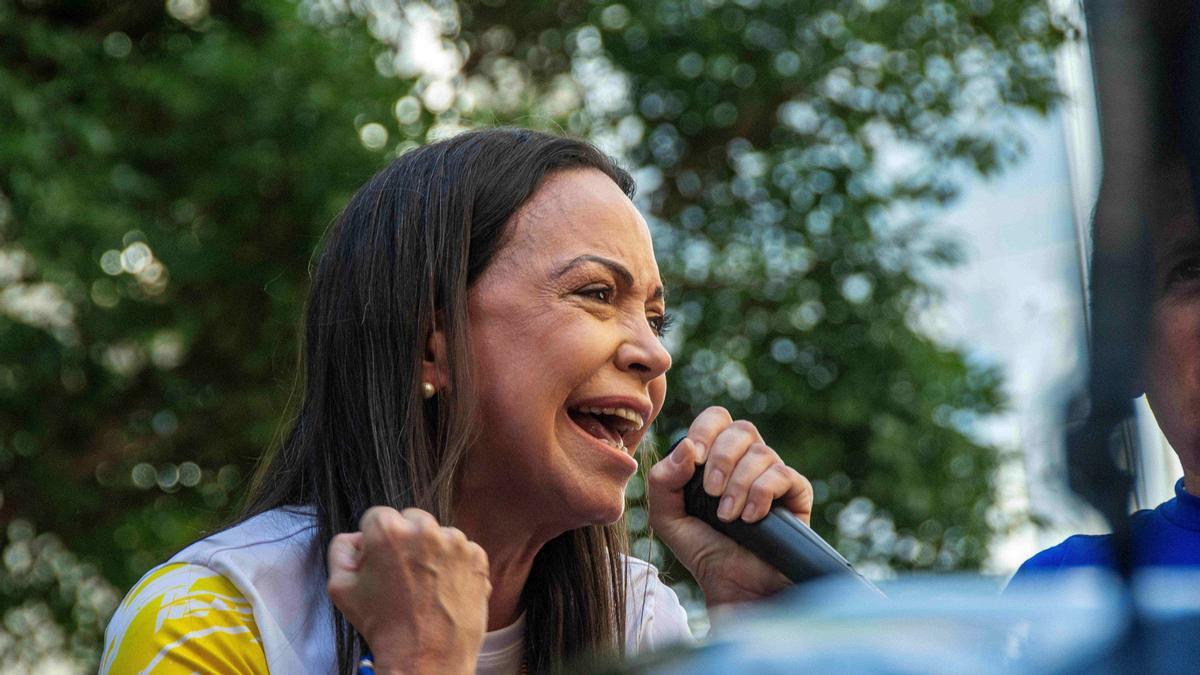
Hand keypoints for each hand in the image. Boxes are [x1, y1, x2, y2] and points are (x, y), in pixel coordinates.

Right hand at [327, 506, 490, 674]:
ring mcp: (456, 542)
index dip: (375, 541)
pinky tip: (444, 589)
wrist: (426, 656)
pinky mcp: (477, 557)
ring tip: (425, 586)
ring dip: (432, 551)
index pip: (377, 517)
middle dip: (405, 540)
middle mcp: (425, 528)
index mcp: (388, 530)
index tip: (380, 561)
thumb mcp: (340, 588)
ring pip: (438, 535)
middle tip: (403, 575)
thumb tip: (357, 537)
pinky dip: (455, 565)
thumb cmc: (382, 625)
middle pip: (410, 520)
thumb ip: (341, 550)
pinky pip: (462, 551)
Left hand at [647, 406, 812, 607]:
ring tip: (728, 517)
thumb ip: (663, 481)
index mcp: (717, 458)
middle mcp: (747, 462)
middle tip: (711, 492)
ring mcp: (774, 476)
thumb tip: (687, 447)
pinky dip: (762, 494)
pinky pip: (784, 474)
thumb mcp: (667, 518)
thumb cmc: (703, 550)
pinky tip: (751, 519)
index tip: (697, 458)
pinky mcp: (796, 494)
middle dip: (723, 458)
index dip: (706, 430)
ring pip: (762, 453)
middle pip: (742, 429)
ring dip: (739, 485)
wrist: (733, 586)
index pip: (716, 418)